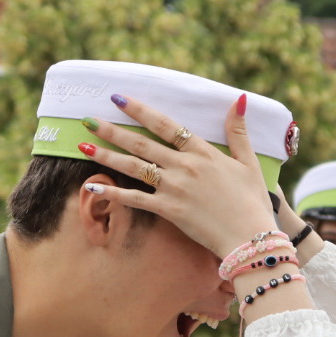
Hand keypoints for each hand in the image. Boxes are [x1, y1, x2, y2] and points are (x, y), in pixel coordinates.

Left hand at [78, 94, 275, 258]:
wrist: (250, 237)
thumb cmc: (252, 201)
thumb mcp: (249, 162)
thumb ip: (238, 132)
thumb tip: (237, 100)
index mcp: (203, 152)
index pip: (165, 125)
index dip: (140, 110)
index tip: (118, 99)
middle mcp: (185, 166)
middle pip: (142, 143)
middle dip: (112, 129)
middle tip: (88, 119)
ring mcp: (175, 188)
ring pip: (134, 167)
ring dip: (106, 155)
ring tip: (83, 145)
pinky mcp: (169, 210)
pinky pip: (135, 199)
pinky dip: (113, 193)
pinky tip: (92, 187)